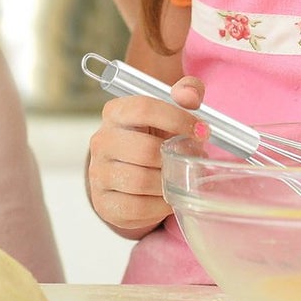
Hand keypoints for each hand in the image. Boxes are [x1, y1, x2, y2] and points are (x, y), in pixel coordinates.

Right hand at [86, 75, 203, 237]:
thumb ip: (186, 91)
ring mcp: (99, 173)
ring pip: (140, 181)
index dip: (177, 119)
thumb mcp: (171, 109)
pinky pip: (137, 208)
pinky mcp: (104, 203)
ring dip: (168, 183)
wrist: (132, 167)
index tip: (201, 130)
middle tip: (191, 161)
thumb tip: (188, 96)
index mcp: (115, 112)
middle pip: (144, 150)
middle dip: (175, 158)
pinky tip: (166, 196)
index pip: (144, 109)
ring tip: (178, 178)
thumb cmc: (155, 134)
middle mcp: (101, 140)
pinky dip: (159, 206)